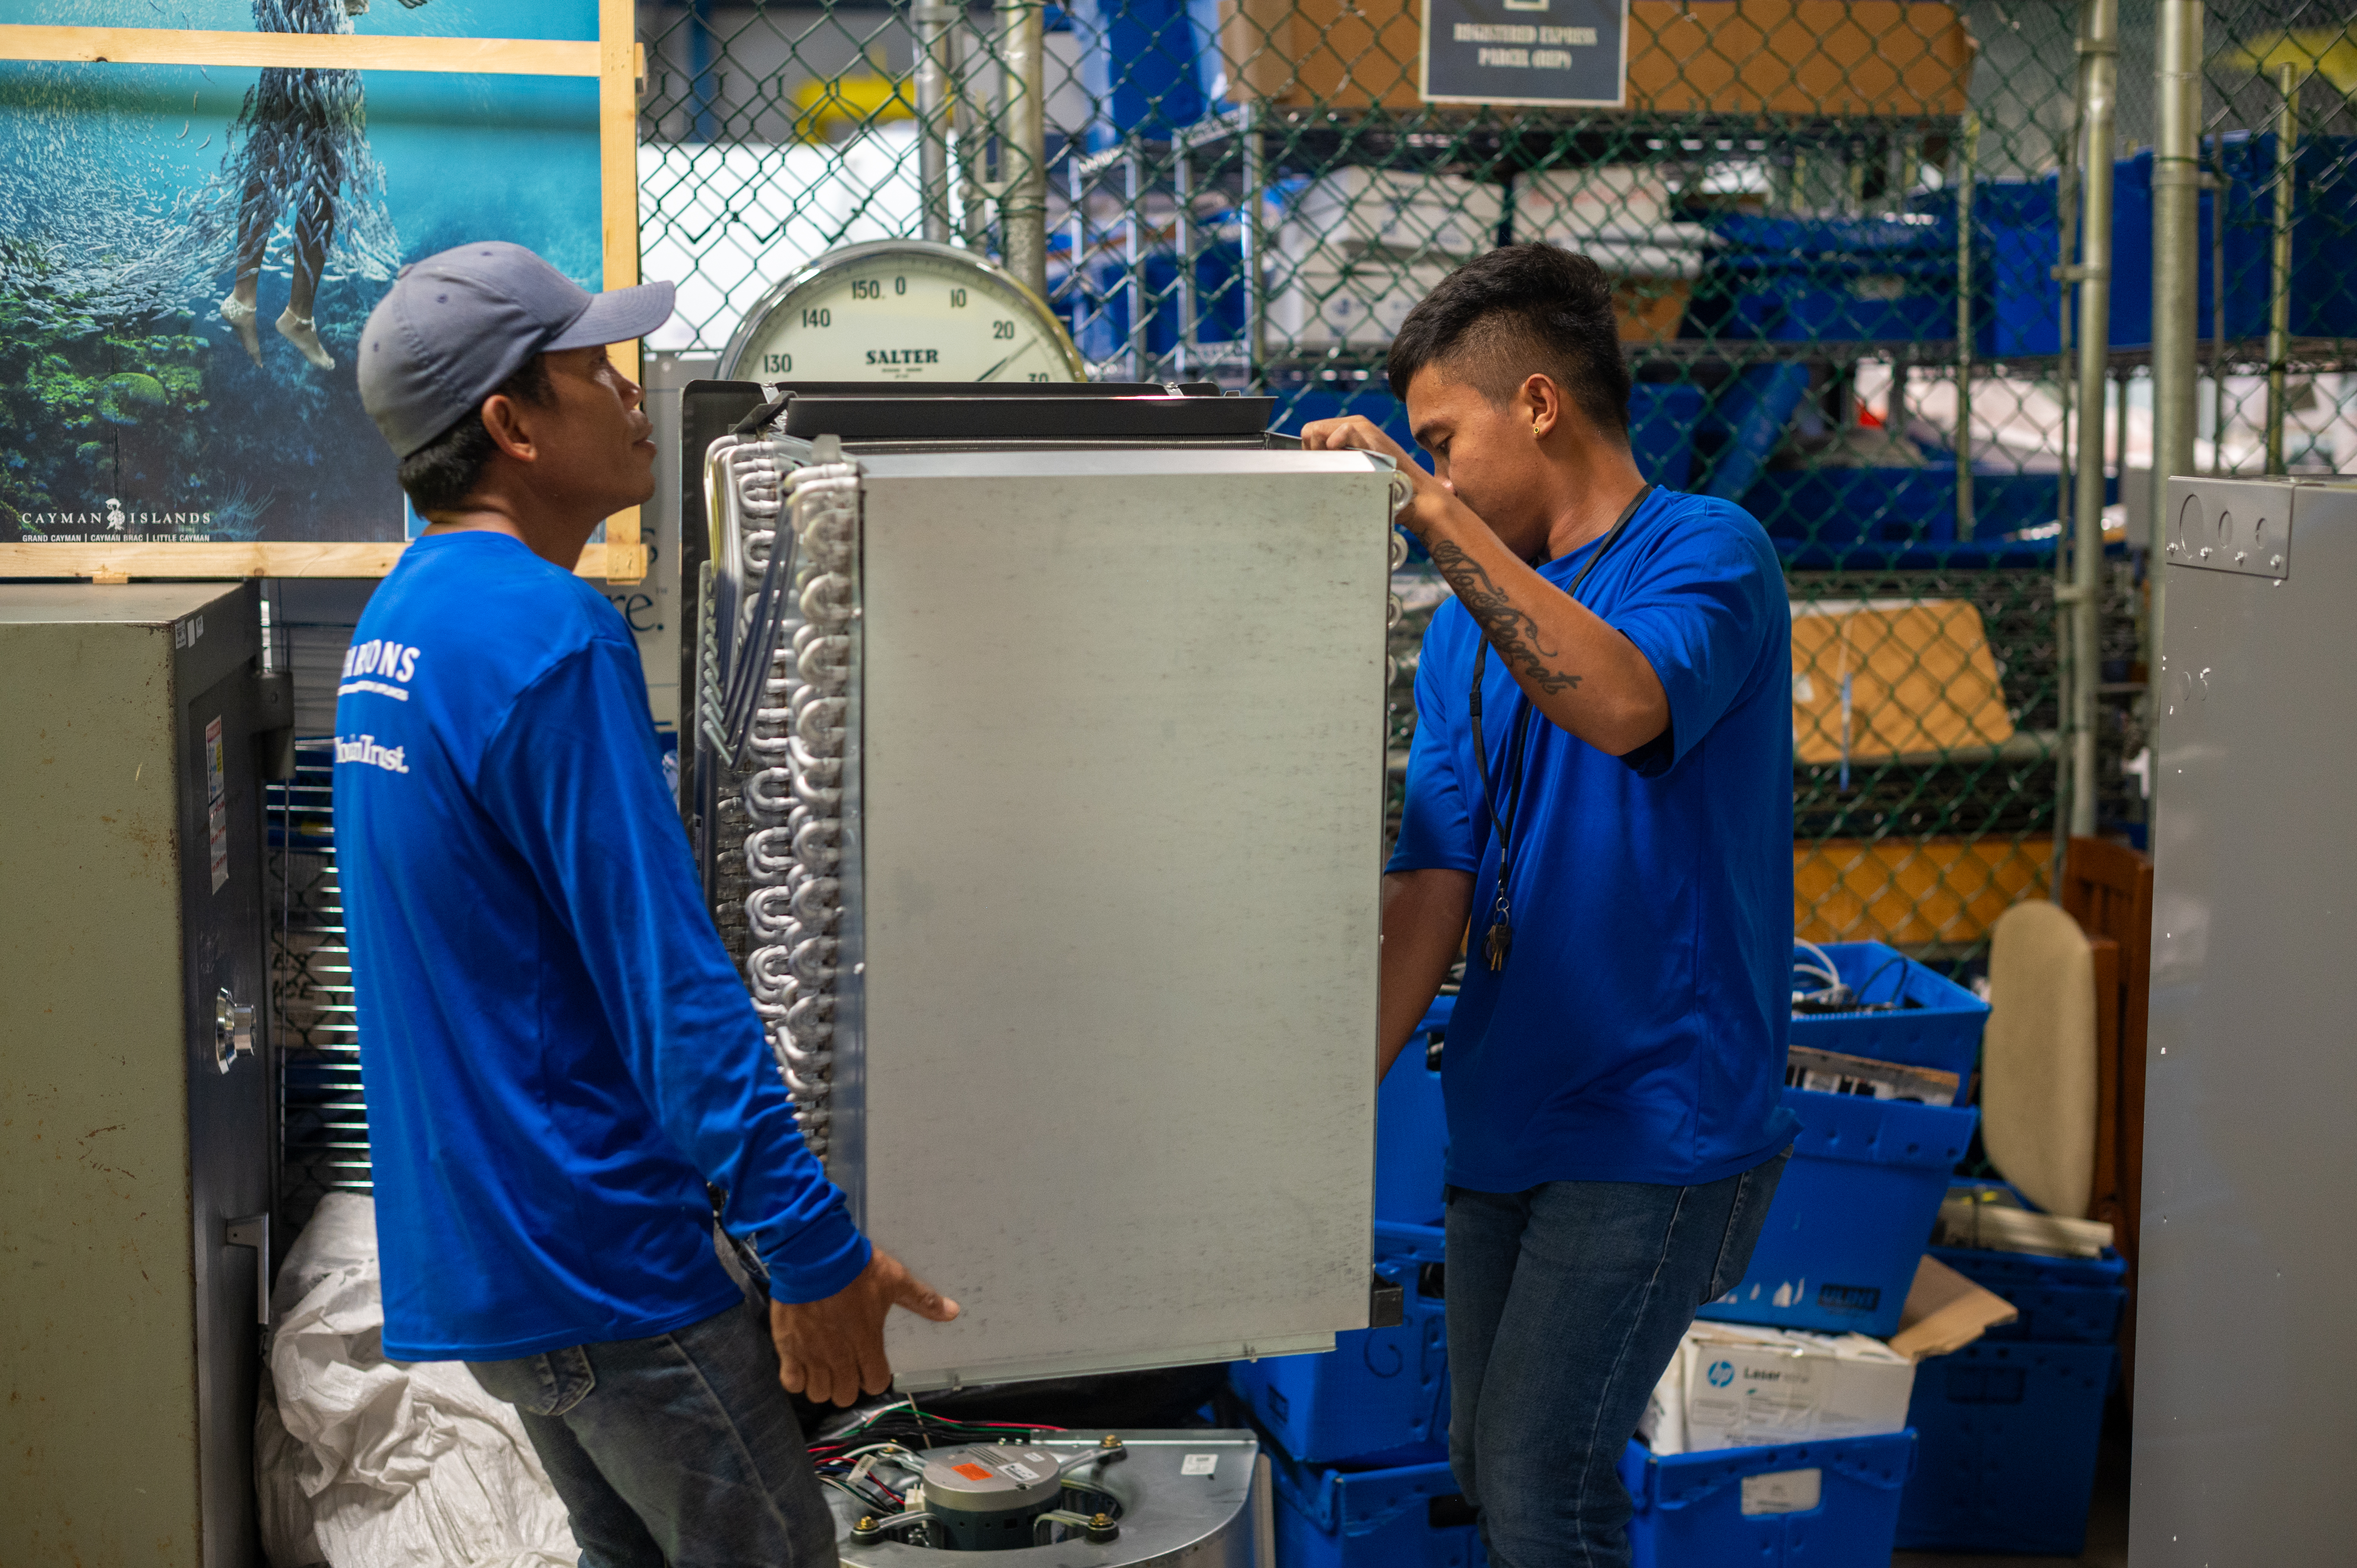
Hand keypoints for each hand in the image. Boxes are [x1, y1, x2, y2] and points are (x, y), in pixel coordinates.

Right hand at [769, 1248, 959, 1406]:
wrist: (812, 1254)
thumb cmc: (856, 1268)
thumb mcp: (894, 1280)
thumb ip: (922, 1300)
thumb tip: (954, 1312)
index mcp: (867, 1343)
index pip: (876, 1384)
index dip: (875, 1377)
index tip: (871, 1364)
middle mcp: (840, 1357)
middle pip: (845, 1396)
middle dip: (848, 1385)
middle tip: (847, 1365)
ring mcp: (811, 1355)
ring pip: (818, 1394)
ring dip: (823, 1384)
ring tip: (824, 1365)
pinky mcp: (787, 1348)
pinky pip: (791, 1382)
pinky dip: (797, 1378)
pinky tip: (802, 1363)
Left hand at [1298, 414, 1459, 540]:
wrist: (1414, 495)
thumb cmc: (1384, 489)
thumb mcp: (1353, 474)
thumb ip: (1334, 464)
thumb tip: (1308, 466)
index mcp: (1346, 433)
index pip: (1309, 435)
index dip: (1310, 454)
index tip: (1324, 470)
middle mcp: (1352, 426)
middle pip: (1309, 432)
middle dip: (1314, 453)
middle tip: (1333, 470)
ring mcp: (1361, 427)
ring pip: (1319, 430)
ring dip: (1324, 454)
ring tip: (1343, 469)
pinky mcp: (1369, 433)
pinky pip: (1342, 430)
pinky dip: (1337, 444)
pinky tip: (1347, 460)